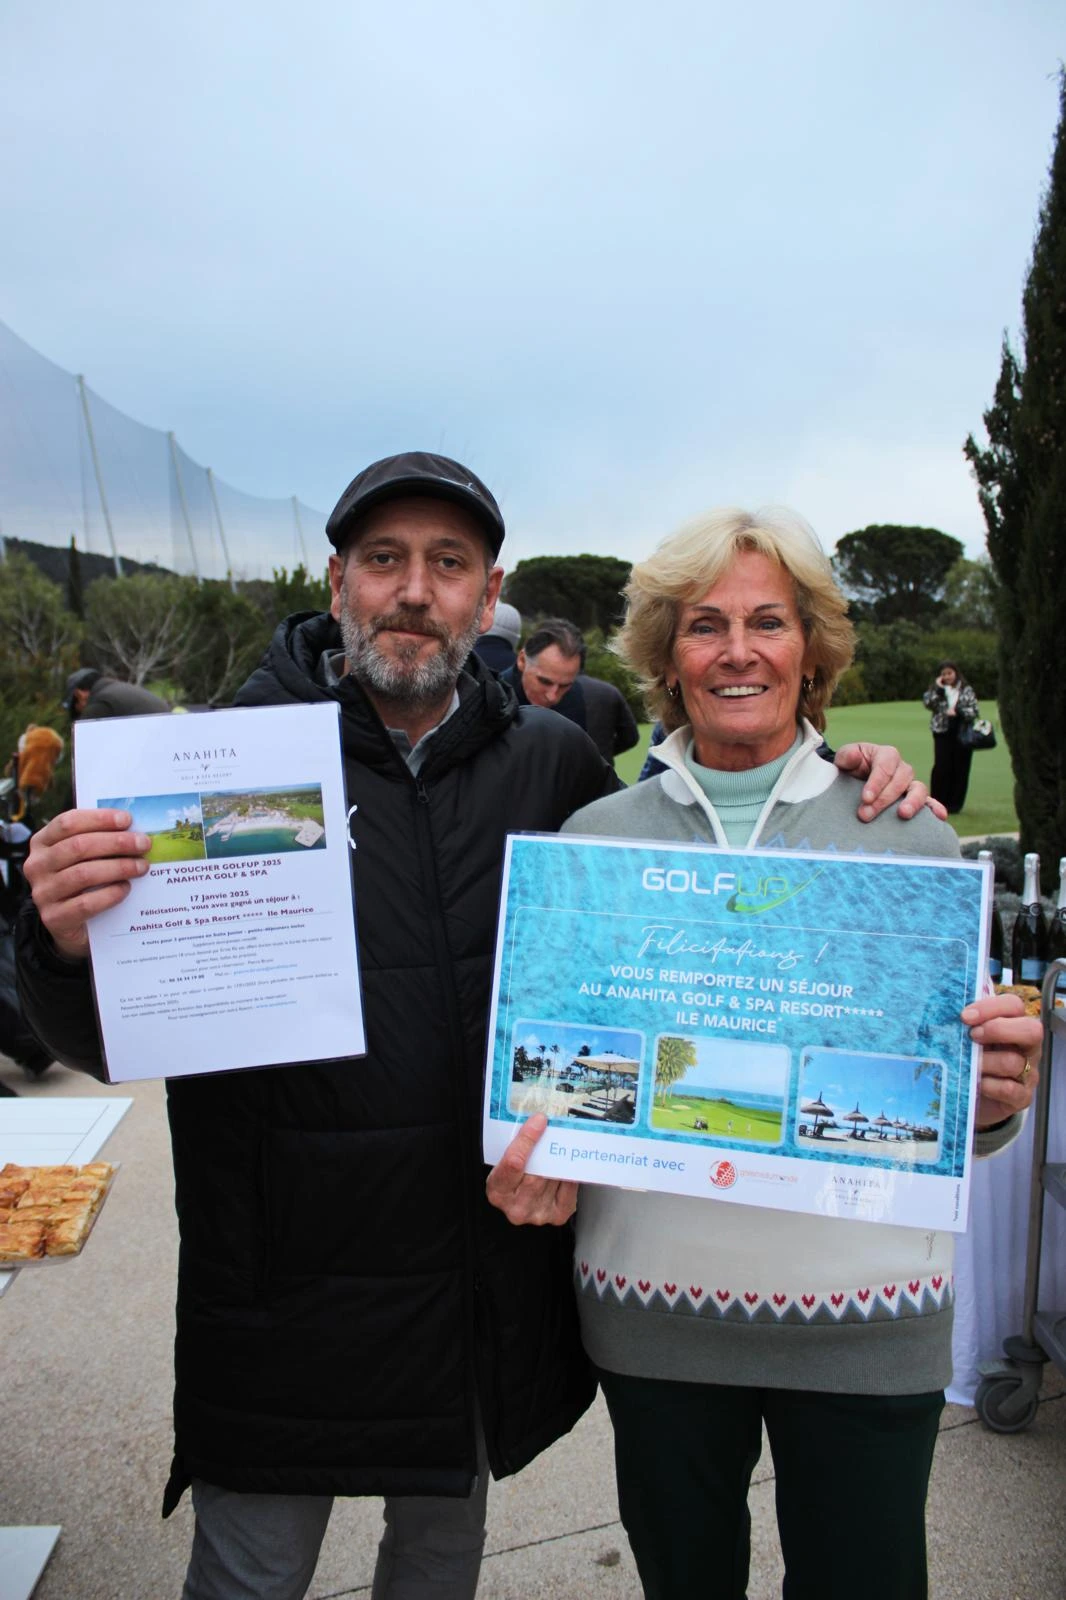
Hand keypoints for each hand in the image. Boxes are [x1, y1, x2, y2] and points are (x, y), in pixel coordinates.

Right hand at [23, 808, 151, 961]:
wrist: (72, 927)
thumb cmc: (84, 883)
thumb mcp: (84, 858)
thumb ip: (99, 841)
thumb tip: (134, 830)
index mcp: (42, 842)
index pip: (68, 823)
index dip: (98, 819)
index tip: (127, 820)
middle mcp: (36, 865)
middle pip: (78, 846)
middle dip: (116, 843)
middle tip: (143, 844)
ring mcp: (43, 893)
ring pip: (83, 874)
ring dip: (118, 868)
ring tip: (141, 867)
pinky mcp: (54, 918)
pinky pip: (86, 903)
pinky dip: (110, 894)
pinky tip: (126, 889)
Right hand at [486, 1114, 577, 1225]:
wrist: (518, 1201)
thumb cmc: (511, 1178)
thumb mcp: (504, 1163)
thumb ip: (517, 1147)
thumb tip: (539, 1121)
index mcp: (497, 1191)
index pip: (513, 1163)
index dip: (527, 1140)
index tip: (539, 1121)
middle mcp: (516, 1208)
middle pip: (536, 1174)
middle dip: (547, 1149)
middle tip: (556, 1129)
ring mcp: (537, 1214)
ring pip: (554, 1180)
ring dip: (560, 1160)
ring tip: (562, 1143)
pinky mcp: (557, 1215)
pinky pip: (569, 1189)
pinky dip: (570, 1174)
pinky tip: (567, 1164)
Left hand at [833, 743, 947, 822]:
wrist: (852, 781)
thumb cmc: (850, 768)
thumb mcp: (844, 759)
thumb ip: (846, 756)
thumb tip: (854, 757)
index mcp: (886, 755)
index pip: (886, 765)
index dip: (876, 782)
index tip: (866, 798)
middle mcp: (902, 768)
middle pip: (900, 781)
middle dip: (883, 799)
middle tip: (865, 814)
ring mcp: (910, 784)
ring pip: (919, 789)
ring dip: (912, 802)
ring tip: (903, 814)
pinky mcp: (914, 800)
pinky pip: (929, 802)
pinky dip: (935, 808)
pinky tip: (940, 817)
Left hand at [962, 992, 1041, 1128]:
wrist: (970, 1099)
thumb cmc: (968, 1060)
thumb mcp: (966, 1038)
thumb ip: (964, 1024)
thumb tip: (943, 1010)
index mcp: (1014, 1024)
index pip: (1014, 1005)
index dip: (990, 1007)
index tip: (965, 1016)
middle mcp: (1027, 1047)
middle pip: (1031, 1030)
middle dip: (998, 1030)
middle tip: (972, 1036)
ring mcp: (1028, 1073)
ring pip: (1013, 1061)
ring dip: (985, 1061)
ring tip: (966, 1064)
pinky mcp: (1022, 1097)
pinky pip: (1008, 1089)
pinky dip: (988, 1085)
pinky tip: (975, 1084)